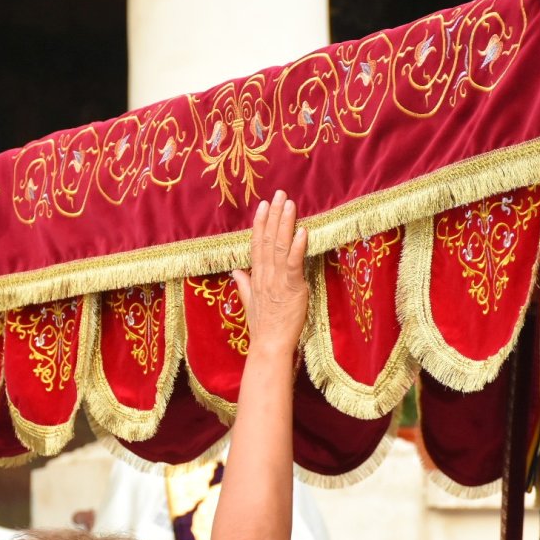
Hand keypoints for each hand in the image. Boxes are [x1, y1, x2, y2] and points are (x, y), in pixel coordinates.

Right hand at [233, 191, 308, 354]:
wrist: (269, 346)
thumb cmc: (264, 327)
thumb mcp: (250, 302)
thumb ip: (244, 284)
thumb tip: (236, 270)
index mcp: (257, 277)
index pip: (257, 245)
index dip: (261, 224)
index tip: (264, 205)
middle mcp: (265, 274)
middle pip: (268, 239)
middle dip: (274, 215)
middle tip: (279, 194)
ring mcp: (277, 280)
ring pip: (280, 246)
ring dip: (285, 224)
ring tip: (289, 204)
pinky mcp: (292, 288)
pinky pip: (294, 263)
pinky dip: (297, 247)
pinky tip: (302, 231)